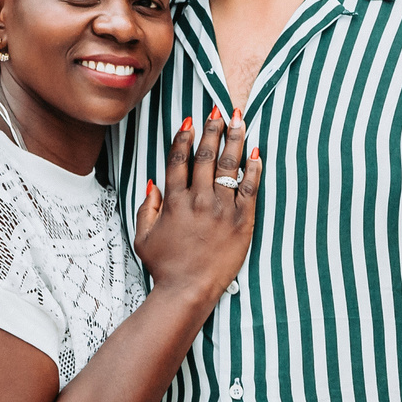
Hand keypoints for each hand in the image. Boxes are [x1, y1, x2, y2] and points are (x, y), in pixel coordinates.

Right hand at [133, 108, 262, 305]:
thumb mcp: (143, 237)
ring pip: (230, 167)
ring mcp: (221, 210)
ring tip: (240, 118)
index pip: (179, 160)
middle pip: (207, 157)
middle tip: (219, 109)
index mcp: (174, 202)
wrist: (188, 291)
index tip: (191, 120)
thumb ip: (148, 207)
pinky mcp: (242, 222)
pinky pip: (250, 189)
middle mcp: (198, 201)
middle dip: (213, 129)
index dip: (184, 137)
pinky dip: (254, 169)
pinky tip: (257, 152)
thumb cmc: (165, 267)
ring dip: (235, 139)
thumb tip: (152, 183)